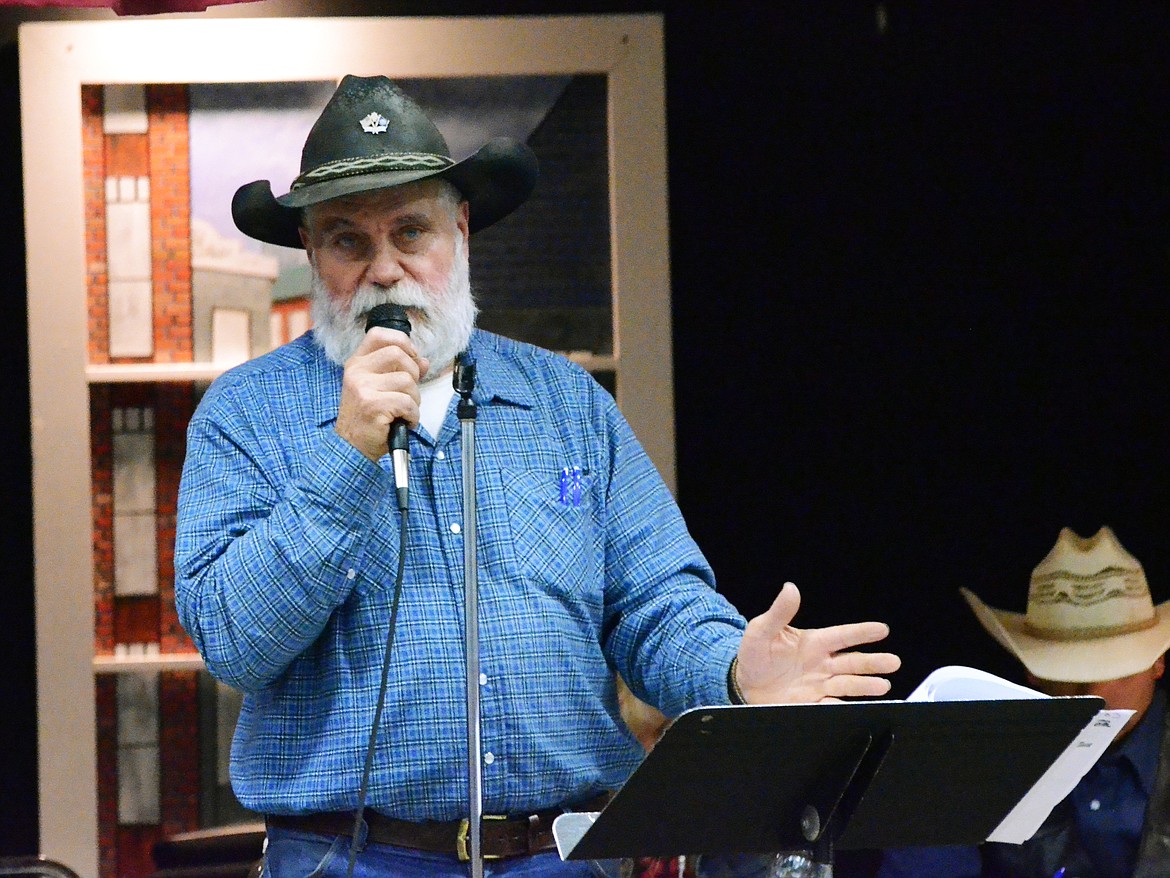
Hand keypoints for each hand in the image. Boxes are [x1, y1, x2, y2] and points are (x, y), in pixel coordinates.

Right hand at [335, 327, 428, 460]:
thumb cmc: (367, 418)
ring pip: (407, 381)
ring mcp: (363, 387)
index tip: (412, 357)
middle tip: (408, 392)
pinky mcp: (372, 405)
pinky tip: (404, 421)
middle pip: (398, 354)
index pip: (379, 334)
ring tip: (404, 411)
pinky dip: (413, 415)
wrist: (352, 446)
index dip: (402, 341)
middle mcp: (357, 371)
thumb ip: (401, 372)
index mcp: (357, 363)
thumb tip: (424, 361)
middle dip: (413, 374)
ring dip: (414, 399)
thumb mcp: (380, 389)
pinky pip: (407, 402)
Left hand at [734, 582, 899, 703]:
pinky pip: (833, 704)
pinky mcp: (812, 703)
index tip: (883, 629)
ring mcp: (819, 684)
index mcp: (813, 643)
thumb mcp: (762, 631)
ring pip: (848, 684)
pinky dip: (845, 705)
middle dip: (873, 662)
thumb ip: (778, 613)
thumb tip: (790, 588)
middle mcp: (821, 664)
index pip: (842, 636)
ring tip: (883, 685)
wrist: (743, 684)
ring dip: (866, 685)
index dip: (861, 632)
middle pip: (852, 662)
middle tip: (894, 662)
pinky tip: (860, 706)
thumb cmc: (755, 654)